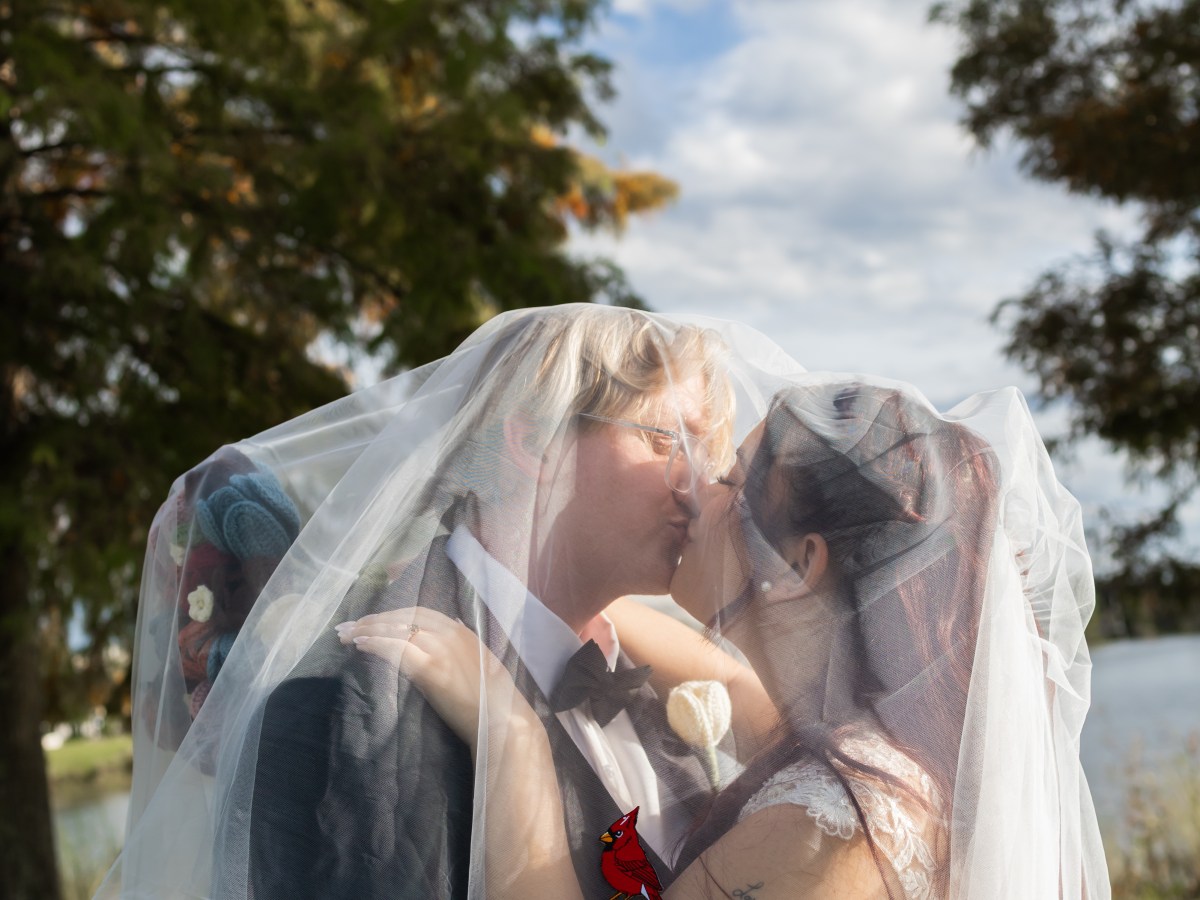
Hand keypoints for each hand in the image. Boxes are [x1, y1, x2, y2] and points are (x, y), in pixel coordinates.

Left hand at [336, 608, 529, 752]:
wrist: (502, 721)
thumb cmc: (492, 698)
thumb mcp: (483, 659)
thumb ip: (465, 640)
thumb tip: (453, 623)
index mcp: (461, 631)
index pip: (419, 613)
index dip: (392, 614)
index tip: (372, 619)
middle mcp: (450, 634)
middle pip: (403, 617)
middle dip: (373, 619)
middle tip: (349, 626)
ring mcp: (440, 649)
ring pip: (396, 629)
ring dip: (367, 629)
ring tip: (346, 635)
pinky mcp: (431, 669)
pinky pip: (397, 649)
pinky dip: (376, 644)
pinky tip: (360, 646)